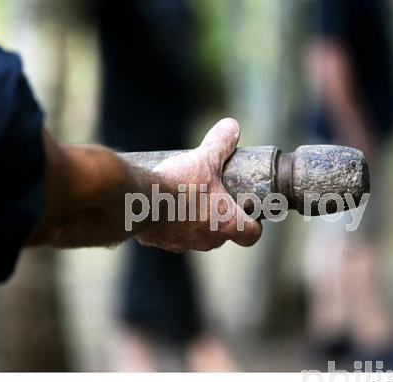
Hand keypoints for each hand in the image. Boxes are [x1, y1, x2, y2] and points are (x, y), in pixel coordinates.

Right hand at [135, 118, 262, 251]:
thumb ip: (221, 143)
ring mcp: (183, 245)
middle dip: (221, 217)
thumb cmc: (178, 184)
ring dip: (196, 222)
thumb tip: (232, 126)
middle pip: (223, 234)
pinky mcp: (159, 243)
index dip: (253, 224)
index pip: (251, 235)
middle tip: (216, 196)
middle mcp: (208, 241)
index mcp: (226, 224)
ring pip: (197, 236)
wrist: (138, 200)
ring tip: (187, 199)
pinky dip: (171, 224)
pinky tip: (163, 206)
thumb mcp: (204, 158)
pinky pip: (171, 235)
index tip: (248, 212)